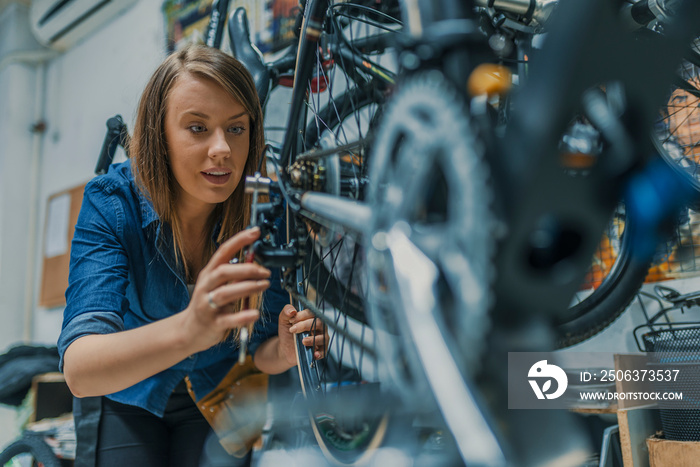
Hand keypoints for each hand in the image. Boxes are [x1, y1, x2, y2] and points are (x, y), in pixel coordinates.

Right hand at [184, 227, 270, 351]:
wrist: (189, 330)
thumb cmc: (207, 304)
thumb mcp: (218, 285)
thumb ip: (235, 274)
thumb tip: (256, 262)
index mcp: (209, 274)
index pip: (223, 252)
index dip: (239, 240)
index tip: (255, 232)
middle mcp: (206, 287)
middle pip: (223, 271)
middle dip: (246, 269)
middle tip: (265, 271)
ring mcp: (208, 305)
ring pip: (226, 293)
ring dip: (248, 287)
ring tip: (264, 285)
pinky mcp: (213, 323)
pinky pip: (229, 319)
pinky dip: (243, 316)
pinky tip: (255, 313)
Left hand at [278, 305, 327, 365]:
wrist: (286, 348)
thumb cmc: (288, 332)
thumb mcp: (284, 320)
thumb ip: (286, 312)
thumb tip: (292, 311)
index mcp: (312, 317)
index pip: (312, 313)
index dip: (302, 315)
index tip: (291, 321)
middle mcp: (319, 327)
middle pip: (319, 323)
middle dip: (306, 325)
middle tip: (293, 330)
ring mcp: (321, 338)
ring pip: (323, 337)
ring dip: (313, 339)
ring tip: (303, 341)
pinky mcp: (320, 350)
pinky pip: (324, 351)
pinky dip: (320, 353)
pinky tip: (314, 354)